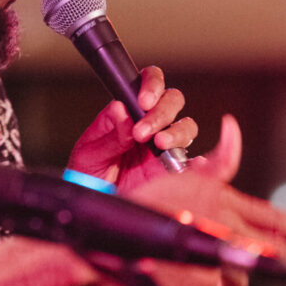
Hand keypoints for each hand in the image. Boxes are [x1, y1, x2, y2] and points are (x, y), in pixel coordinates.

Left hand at [66, 66, 196, 191]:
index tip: (143, 102)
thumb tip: (121, 109)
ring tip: (159, 145)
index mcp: (128, 111)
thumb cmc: (89, 174)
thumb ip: (110, 136)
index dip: (151, 85)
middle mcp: (150, 123)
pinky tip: (189, 163)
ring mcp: (164, 144)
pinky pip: (193, 159)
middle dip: (160, 112)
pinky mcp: (174, 167)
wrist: (96, 203)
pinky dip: (195, 159)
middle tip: (142, 132)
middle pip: (172, 100)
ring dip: (176, 132)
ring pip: (186, 126)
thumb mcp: (90, 155)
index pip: (148, 82)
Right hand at [123, 115, 285, 285]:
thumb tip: (233, 127)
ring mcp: (207, 257)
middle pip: (279, 251)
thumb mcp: (181, 186)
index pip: (276, 221)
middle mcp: (220, 228)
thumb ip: (216, 166)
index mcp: (221, 204)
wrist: (95, 238)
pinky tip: (182, 284)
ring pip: (237, 278)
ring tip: (194, 274)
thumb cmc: (136, 210)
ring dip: (224, 279)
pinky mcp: (192, 280)